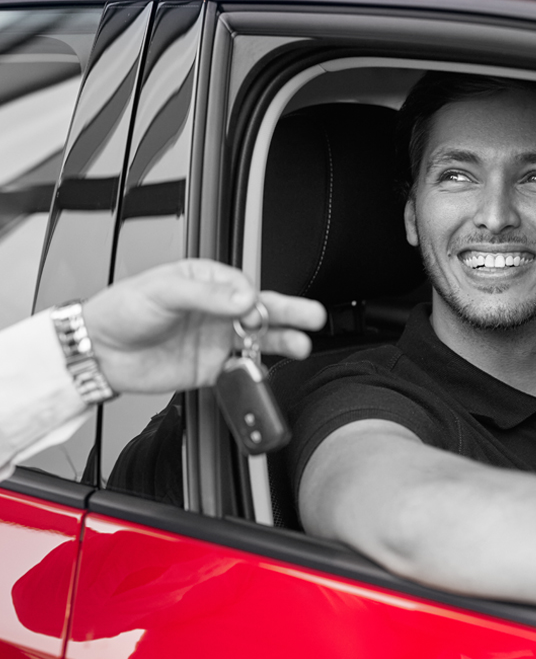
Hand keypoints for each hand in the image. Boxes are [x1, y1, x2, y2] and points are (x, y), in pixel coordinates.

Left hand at [82, 260, 325, 394]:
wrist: (99, 352)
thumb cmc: (123, 310)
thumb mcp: (163, 291)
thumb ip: (206, 295)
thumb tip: (244, 298)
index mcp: (207, 282)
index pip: (244, 287)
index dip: (252, 299)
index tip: (251, 310)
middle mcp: (218, 311)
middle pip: (262, 311)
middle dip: (290, 313)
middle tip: (312, 316)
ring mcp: (217, 341)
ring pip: (260, 341)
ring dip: (282, 342)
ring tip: (301, 344)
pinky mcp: (212, 369)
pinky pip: (241, 371)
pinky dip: (256, 375)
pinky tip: (265, 374)